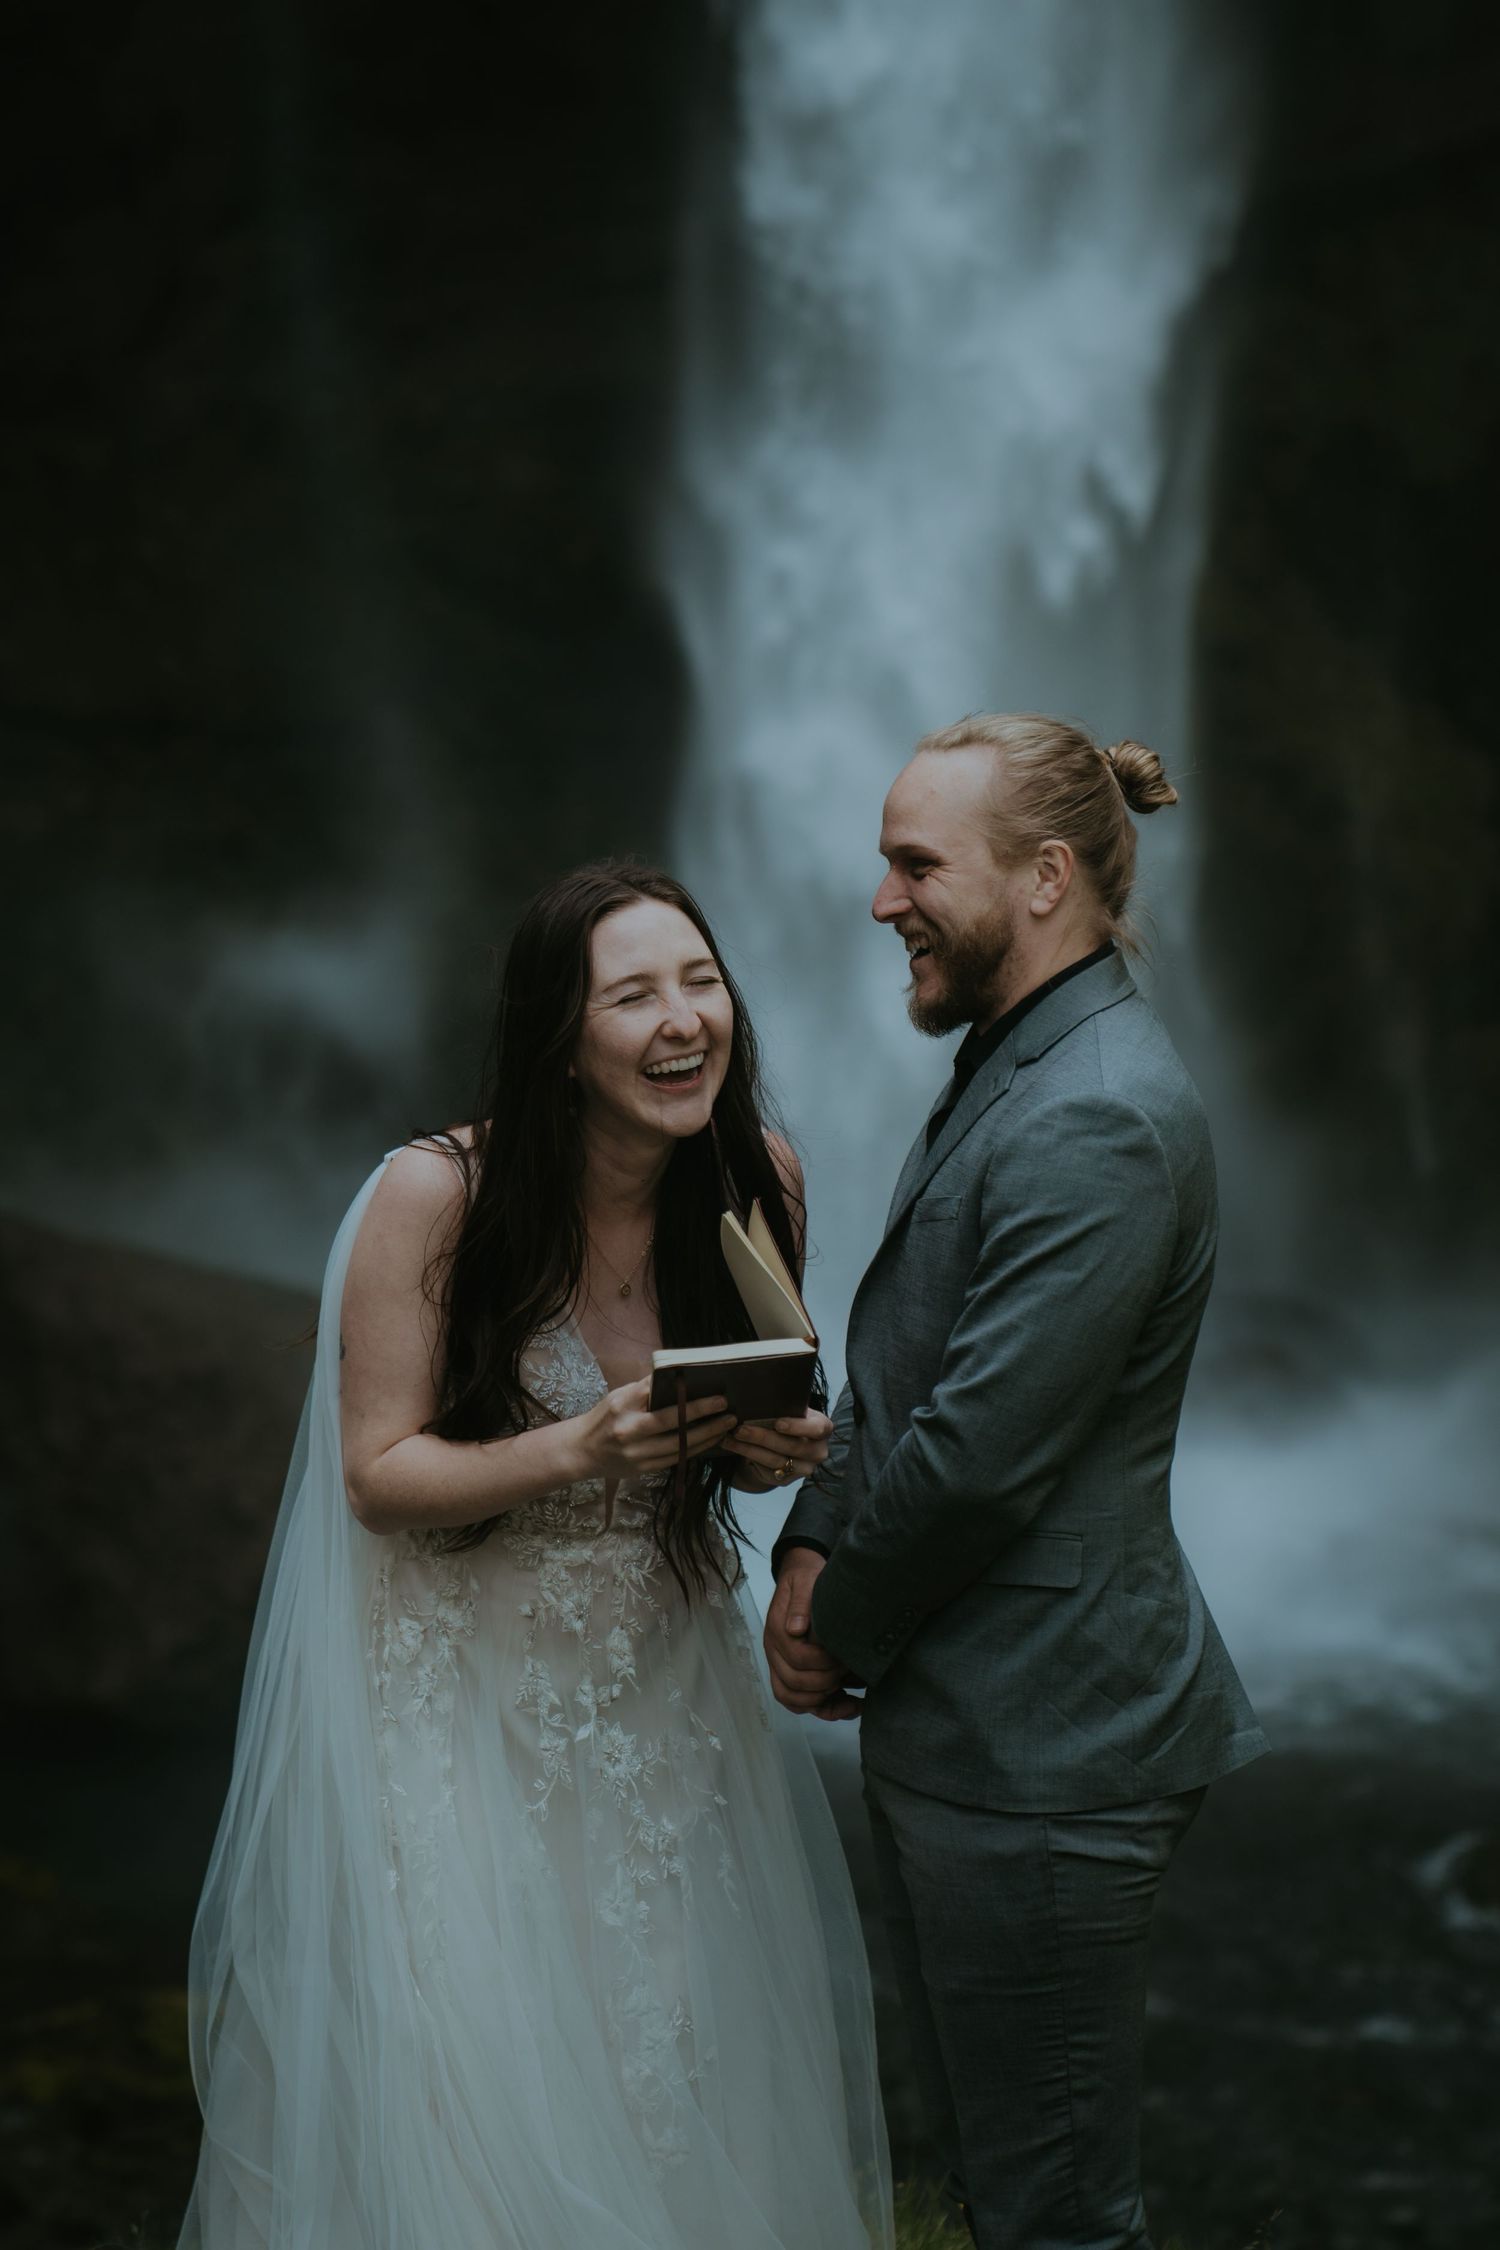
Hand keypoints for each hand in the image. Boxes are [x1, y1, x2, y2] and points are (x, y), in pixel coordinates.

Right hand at [576, 1379, 736, 1483]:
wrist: (582, 1451)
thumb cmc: (605, 1417)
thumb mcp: (619, 1396)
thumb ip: (646, 1388)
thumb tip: (678, 1375)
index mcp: (623, 1406)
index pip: (659, 1397)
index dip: (689, 1398)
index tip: (715, 1394)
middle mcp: (629, 1431)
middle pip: (673, 1424)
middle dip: (705, 1417)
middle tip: (729, 1410)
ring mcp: (636, 1454)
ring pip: (679, 1446)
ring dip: (707, 1436)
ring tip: (727, 1426)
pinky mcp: (643, 1470)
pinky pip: (675, 1459)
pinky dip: (695, 1449)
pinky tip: (711, 1441)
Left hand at [721, 1409, 832, 1487]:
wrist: (786, 1441)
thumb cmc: (788, 1417)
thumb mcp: (792, 1409)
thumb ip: (785, 1404)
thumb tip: (759, 1393)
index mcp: (823, 1429)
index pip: (816, 1429)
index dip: (797, 1427)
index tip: (777, 1423)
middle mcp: (818, 1452)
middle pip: (791, 1446)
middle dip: (763, 1437)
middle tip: (741, 1429)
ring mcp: (803, 1469)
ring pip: (775, 1460)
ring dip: (749, 1448)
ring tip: (730, 1438)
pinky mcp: (786, 1480)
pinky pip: (765, 1471)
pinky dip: (747, 1457)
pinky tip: (733, 1446)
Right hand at [764, 1548, 862, 1721]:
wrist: (802, 1576)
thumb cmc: (807, 1578)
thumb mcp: (806, 1580)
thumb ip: (801, 1603)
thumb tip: (796, 1629)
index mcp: (776, 1630)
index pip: (796, 1658)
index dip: (823, 1663)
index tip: (844, 1656)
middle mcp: (774, 1652)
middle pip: (793, 1683)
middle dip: (825, 1682)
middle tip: (849, 1671)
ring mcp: (781, 1665)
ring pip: (792, 1698)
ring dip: (822, 1703)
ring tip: (851, 1697)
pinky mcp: (792, 1673)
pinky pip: (800, 1703)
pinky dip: (825, 1710)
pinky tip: (851, 1705)